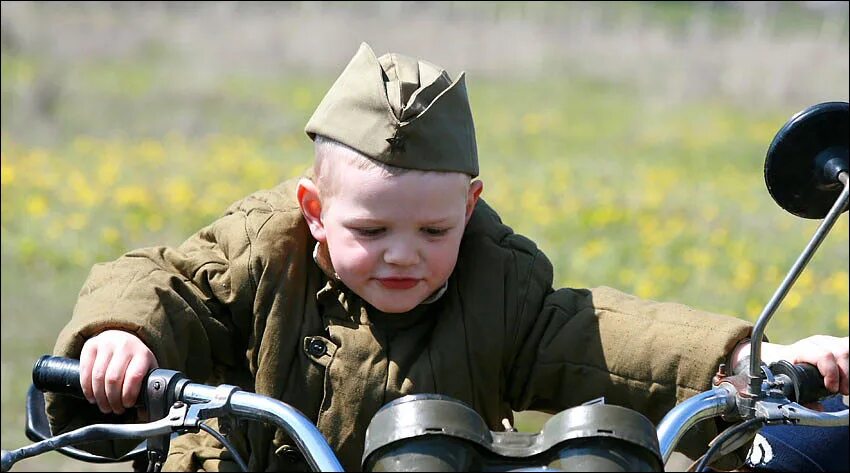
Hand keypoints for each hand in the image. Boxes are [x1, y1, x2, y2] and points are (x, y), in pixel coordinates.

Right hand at [79, 330, 157, 414]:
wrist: (121, 336)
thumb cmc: (135, 359)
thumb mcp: (146, 369)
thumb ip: (147, 388)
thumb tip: (145, 414)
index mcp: (142, 353)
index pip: (134, 376)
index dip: (128, 395)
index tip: (127, 405)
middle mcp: (124, 346)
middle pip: (113, 379)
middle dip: (112, 400)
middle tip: (114, 409)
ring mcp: (106, 344)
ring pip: (98, 377)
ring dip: (99, 397)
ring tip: (104, 406)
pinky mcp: (90, 345)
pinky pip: (85, 371)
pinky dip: (87, 389)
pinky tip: (92, 397)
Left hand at [733, 335, 848, 394]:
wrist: (778, 355)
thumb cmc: (783, 370)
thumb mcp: (788, 381)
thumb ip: (801, 398)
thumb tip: (818, 409)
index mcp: (802, 350)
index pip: (823, 355)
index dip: (831, 372)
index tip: (832, 388)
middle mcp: (817, 343)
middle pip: (841, 352)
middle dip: (846, 374)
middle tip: (843, 391)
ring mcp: (829, 342)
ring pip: (847, 349)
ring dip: (849, 370)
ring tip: (846, 386)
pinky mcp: (838, 344)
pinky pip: (849, 348)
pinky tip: (847, 378)